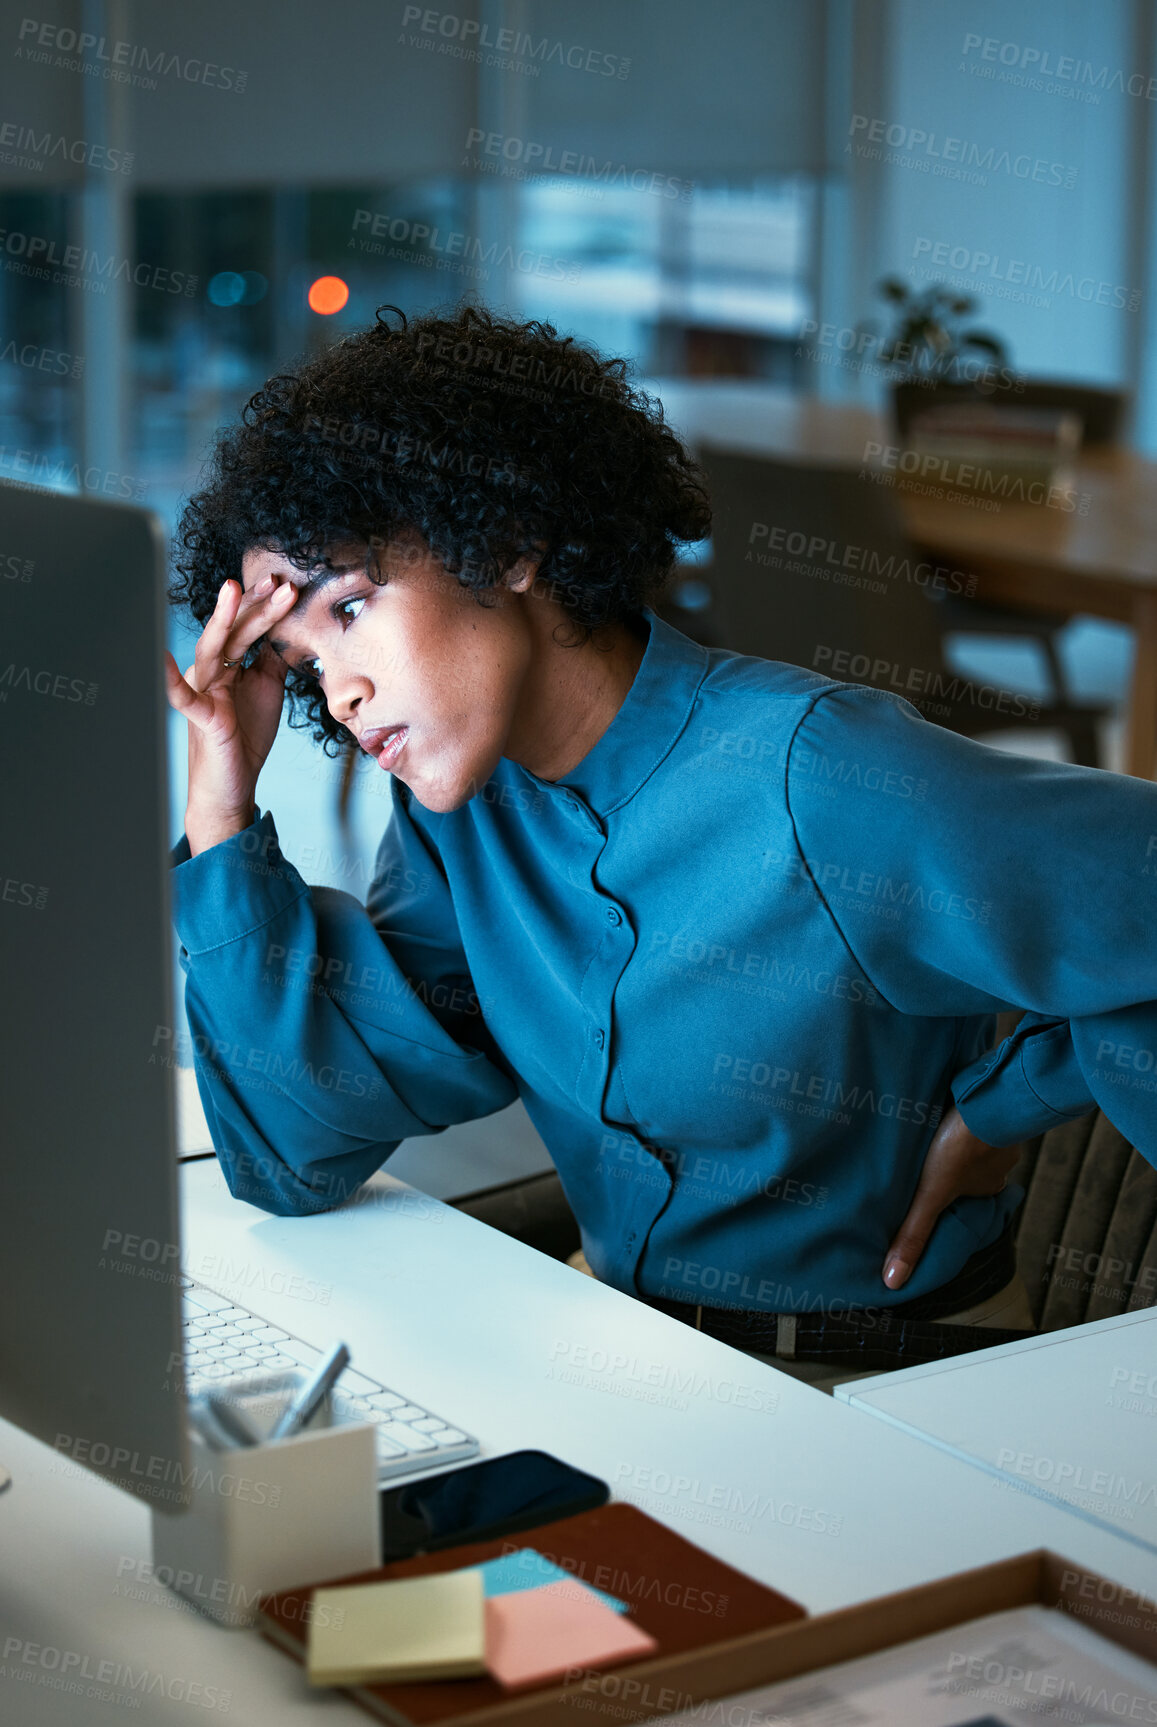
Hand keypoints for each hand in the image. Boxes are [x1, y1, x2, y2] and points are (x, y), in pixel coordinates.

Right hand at [164, 575, 297, 852]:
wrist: (232, 785)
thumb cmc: (246, 737)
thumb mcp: (268, 691)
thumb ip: (272, 661)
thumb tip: (285, 629)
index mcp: (228, 666)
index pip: (247, 630)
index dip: (266, 608)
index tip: (286, 586)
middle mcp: (212, 673)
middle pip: (232, 632)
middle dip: (252, 605)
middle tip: (274, 581)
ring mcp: (204, 692)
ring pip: (212, 650)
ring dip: (224, 620)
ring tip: (233, 590)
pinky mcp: (201, 718)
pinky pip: (182, 697)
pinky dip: (170, 679)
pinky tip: (163, 659)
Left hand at [882, 1106, 1020, 1289]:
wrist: (986, 1100)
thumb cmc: (960, 1148)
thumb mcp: (929, 1196)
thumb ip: (914, 1233)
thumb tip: (894, 1280)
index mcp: (988, 1188)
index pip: (969, 1198)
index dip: (952, 1195)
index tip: (936, 1189)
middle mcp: (999, 1164)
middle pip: (971, 1168)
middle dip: (953, 1163)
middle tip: (930, 1156)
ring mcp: (997, 1131)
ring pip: (972, 1137)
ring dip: (955, 1135)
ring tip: (932, 1129)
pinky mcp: (988, 1103)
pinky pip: (973, 1111)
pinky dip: (961, 1111)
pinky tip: (944, 1105)